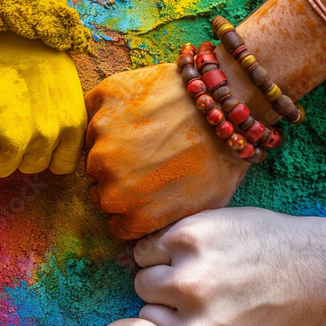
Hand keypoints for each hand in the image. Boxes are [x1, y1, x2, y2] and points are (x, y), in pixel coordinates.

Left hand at [0, 30, 85, 176]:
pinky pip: (63, 164)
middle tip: (2, 121)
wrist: (17, 23)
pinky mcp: (70, 126)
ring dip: (27, 151)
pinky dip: (56, 154)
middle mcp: (7, 141)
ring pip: (31, 167)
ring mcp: (43, 135)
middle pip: (1, 169)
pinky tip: (48, 135)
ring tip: (24, 122)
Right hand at [85, 64, 246, 239]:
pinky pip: (95, 110)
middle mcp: (107, 179)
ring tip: (148, 131)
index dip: (130, 206)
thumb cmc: (222, 157)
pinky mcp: (104, 98)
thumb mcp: (199, 210)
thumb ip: (163, 223)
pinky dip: (110, 110)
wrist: (231, 105)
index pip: (114, 220)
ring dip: (112, 143)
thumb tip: (149, 227)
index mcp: (129, 214)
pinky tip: (139, 108)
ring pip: (94, 148)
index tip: (144, 191)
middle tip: (148, 158)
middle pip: (100, 185)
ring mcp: (102, 137)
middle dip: (119, 176)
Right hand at [135, 208, 325, 325]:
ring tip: (186, 262)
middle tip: (188, 282)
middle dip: (162, 287)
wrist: (316, 271)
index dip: (166, 313)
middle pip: (144, 289)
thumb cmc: (283, 319)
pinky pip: (158, 236)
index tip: (183, 305)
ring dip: (160, 261)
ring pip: (144, 260)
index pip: (150, 322)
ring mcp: (189, 261)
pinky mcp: (193, 230)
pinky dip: (167, 241)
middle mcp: (187, 298)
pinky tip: (191, 246)